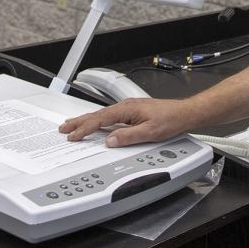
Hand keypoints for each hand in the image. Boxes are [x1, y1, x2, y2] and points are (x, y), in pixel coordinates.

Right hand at [59, 98, 194, 147]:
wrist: (184, 113)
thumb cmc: (170, 120)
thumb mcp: (150, 132)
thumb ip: (128, 137)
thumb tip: (110, 141)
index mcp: (126, 109)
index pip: (100, 120)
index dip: (85, 129)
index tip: (73, 136)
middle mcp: (125, 107)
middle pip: (97, 115)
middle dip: (79, 122)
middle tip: (64, 129)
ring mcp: (128, 109)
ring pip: (102, 115)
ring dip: (87, 121)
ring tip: (74, 125)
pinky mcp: (132, 113)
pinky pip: (110, 117)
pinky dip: (98, 121)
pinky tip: (96, 125)